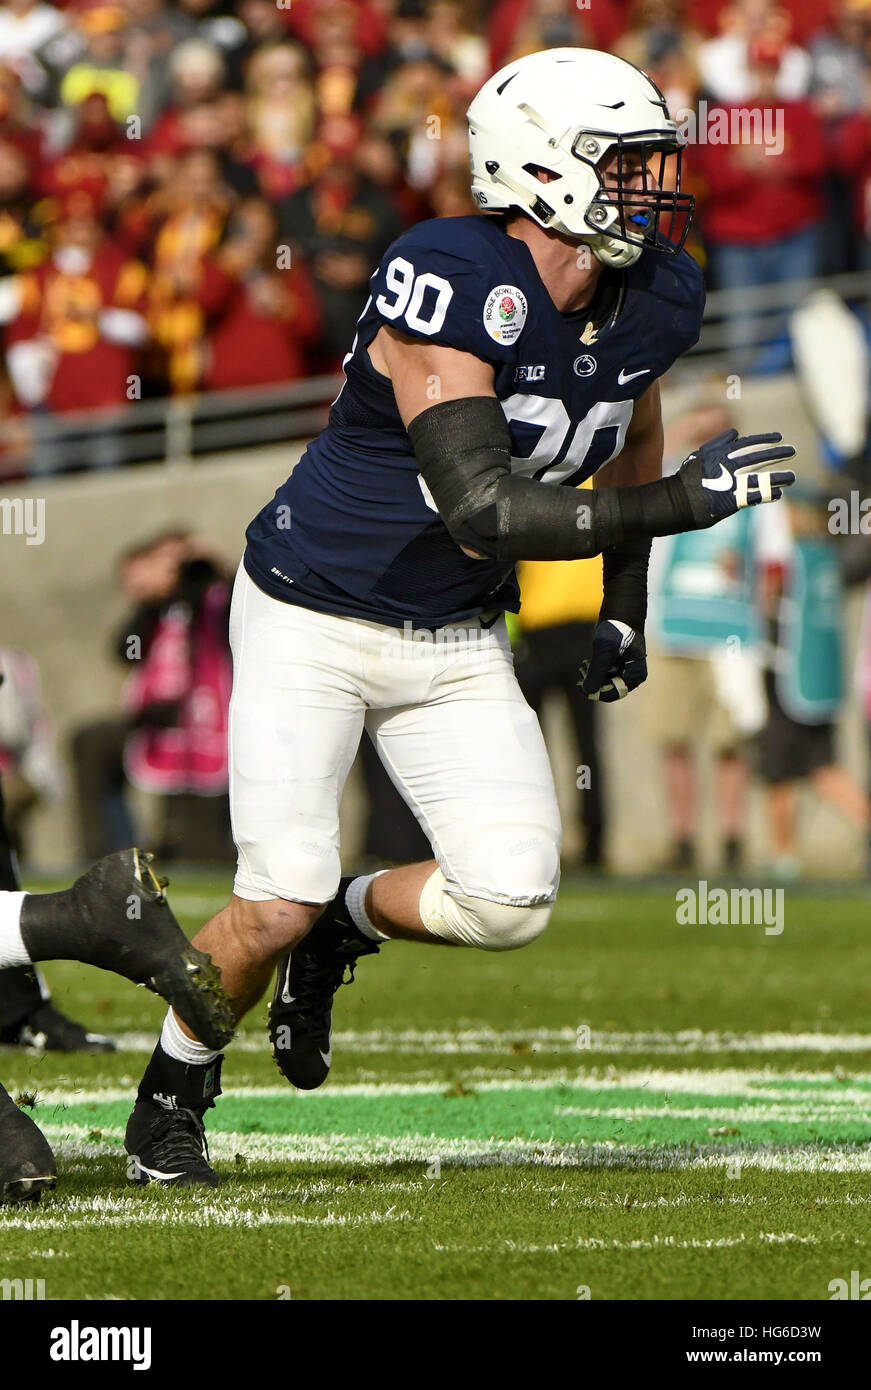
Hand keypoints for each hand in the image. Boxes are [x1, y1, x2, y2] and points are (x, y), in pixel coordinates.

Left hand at [579, 619, 646, 701]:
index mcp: (636, 674)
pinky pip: (603, 675)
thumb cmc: (616, 630)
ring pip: (604, 683)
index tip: (581, 687)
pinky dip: (593, 672)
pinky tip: (585, 663)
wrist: (619, 612)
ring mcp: (623, 671)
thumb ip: (597, 671)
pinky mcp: (616, 665)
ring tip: (583, 665)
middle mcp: (631, 675)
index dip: (598, 693)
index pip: (615, 692)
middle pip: (609, 689)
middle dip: (594, 683)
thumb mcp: (605, 651)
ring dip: (592, 677)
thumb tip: (587, 690)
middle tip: (581, 673)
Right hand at [677, 428, 795, 524]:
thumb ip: (718, 443)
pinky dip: (768, 494)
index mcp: (720, 454)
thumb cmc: (688, 480)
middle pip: (758, 458)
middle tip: (792, 450)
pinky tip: (779, 493)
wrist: (676, 502)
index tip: (779, 437)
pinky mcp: (732, 501)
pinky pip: (756, 497)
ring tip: (792, 476)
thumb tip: (735, 432)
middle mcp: (728, 467)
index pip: (748, 443)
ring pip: (761, 478)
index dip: (765, 439)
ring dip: (778, 477)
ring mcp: (731, 485)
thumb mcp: (700, 455)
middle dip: (777, 453)